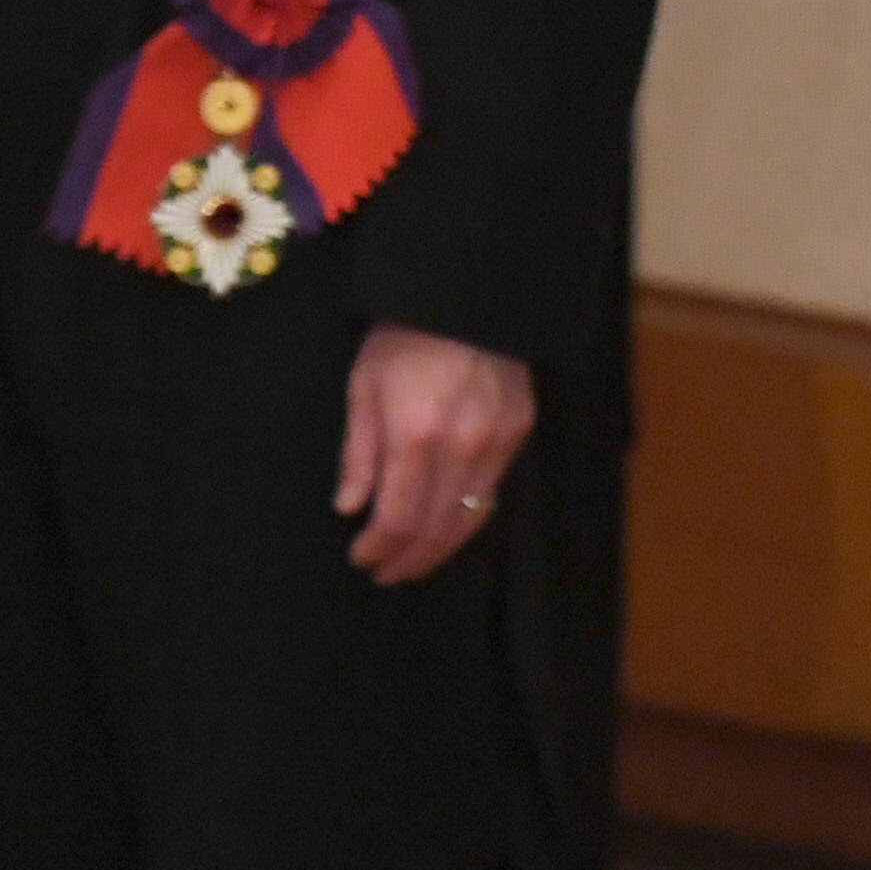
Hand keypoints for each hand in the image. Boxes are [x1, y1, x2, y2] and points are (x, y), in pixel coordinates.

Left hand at [335, 323, 536, 584]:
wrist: (470, 296)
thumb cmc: (405, 338)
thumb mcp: (364, 387)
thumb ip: (359, 452)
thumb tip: (350, 506)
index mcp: (416, 436)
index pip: (398, 517)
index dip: (378, 547)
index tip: (361, 557)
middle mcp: (462, 447)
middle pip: (436, 527)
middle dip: (408, 558)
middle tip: (386, 573)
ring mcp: (498, 441)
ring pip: (471, 517)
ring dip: (440, 548)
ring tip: (415, 562)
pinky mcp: (520, 431)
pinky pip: (494, 490)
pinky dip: (469, 516)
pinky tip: (450, 523)